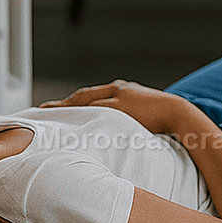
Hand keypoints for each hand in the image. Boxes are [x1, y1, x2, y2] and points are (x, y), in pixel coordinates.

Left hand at [39, 80, 193, 134]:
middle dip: (63, 103)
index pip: (91, 95)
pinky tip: (66, 121)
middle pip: (82, 96)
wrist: (178, 113)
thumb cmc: (165, 118)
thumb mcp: (144, 114)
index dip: (73, 102)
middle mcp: (117, 90)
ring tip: (48, 115)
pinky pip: (92, 110)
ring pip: (84, 102)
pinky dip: (78, 113)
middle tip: (43, 109)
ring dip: (66, 108)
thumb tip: (123, 131)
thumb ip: (130, 119)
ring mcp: (117, 97)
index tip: (59, 107)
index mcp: (122, 90)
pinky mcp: (119, 106)